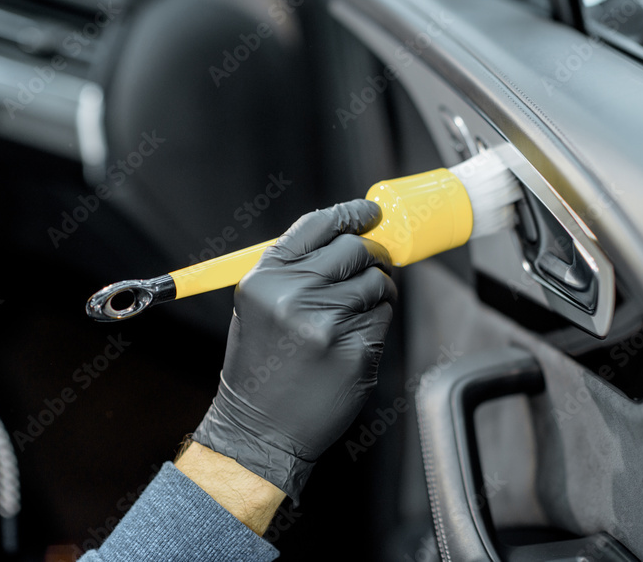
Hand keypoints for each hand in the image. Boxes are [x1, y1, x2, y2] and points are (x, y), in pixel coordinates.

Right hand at [192, 199, 396, 501]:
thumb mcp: (259, 306)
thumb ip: (295, 269)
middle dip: (372, 255)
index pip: (318, 225)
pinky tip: (354, 338)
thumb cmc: (261, 366)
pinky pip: (383, 318)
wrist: (259, 429)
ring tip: (357, 311)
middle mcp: (294, 294)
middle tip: (374, 265)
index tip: (371, 213)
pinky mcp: (355, 350)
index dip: (351, 214)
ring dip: (378, 291)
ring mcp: (327, 323)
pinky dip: (377, 322)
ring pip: (377, 283)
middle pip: (356, 249)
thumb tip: (349, 235)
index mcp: (266, 278)